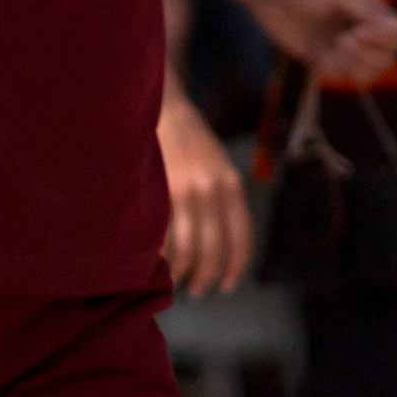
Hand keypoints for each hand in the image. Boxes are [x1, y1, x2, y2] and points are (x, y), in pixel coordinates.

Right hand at [158, 76, 252, 297]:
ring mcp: (185, 190)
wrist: (162, 105)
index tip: (227, 284)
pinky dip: (160, 254)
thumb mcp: (217, 161)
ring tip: (175, 281)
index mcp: (231, 183)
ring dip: (182, 271)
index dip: (235, 266)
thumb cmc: (188, 136)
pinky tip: (155, 262)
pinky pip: (163, 234)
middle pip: (214, 249)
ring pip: (187, 247)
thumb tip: (221, 235)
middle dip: (206, 276)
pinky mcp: (160, 190)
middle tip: (198, 290)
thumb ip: (222, 193)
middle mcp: (212, 189)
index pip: (241, 236)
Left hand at [244, 0, 396, 87]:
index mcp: (371, 10)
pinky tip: (320, 55)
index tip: (358, 31)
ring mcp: (345, 46)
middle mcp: (363, 29)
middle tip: (344, 40)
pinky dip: (334, 68)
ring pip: (367, 72)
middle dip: (369, 55)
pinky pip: (341, 74)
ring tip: (335, 47)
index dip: (383, 40)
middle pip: (387, 58)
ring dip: (354, 65)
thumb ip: (370, 11)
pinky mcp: (326, 58)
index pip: (396, 36)